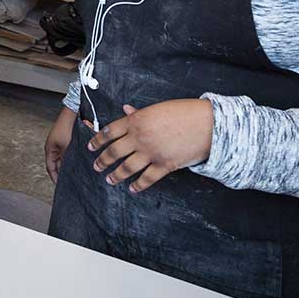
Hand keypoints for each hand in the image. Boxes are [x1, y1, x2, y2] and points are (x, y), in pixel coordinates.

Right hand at [45, 107, 77, 183]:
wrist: (74, 111)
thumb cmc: (67, 126)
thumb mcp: (67, 146)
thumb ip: (68, 159)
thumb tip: (71, 170)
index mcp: (50, 149)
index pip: (50, 167)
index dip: (55, 177)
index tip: (60, 185)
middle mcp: (55, 146)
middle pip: (59, 163)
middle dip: (65, 171)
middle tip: (72, 180)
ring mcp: (62, 142)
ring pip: (66, 157)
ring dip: (72, 163)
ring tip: (79, 171)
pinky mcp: (70, 138)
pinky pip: (72, 151)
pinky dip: (76, 155)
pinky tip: (83, 158)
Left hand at [87, 99, 213, 192]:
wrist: (207, 124)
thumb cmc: (183, 112)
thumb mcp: (156, 108)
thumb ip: (138, 114)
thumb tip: (125, 110)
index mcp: (135, 121)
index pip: (109, 132)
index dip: (97, 140)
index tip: (91, 147)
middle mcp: (139, 138)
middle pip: (114, 151)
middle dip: (102, 160)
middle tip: (96, 166)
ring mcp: (151, 153)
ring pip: (127, 167)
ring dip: (116, 174)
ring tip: (109, 179)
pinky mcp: (165, 165)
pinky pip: (147, 178)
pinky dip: (138, 185)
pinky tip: (132, 188)